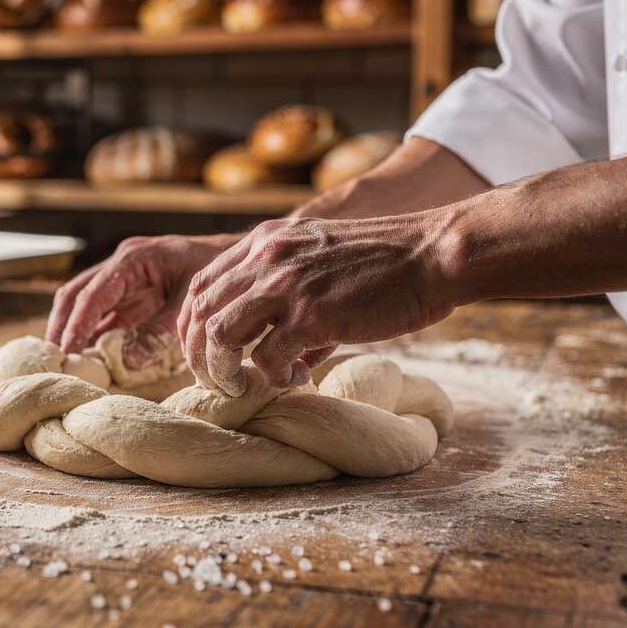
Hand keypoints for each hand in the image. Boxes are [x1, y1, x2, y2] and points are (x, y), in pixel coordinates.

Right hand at [47, 234, 239, 364]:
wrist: (240, 260)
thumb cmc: (217, 271)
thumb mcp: (189, 302)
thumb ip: (160, 330)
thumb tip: (128, 361)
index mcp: (133, 258)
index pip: (93, 293)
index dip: (77, 324)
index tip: (67, 351)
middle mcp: (122, 265)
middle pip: (75, 294)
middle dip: (61, 326)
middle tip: (53, 359)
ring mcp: (124, 279)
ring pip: (83, 303)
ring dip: (72, 330)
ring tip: (64, 362)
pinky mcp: (131, 295)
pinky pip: (103, 315)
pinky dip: (93, 334)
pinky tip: (89, 357)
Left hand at [177, 215, 456, 392]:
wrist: (433, 253)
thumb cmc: (386, 263)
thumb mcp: (319, 257)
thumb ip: (287, 295)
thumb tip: (275, 357)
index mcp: (264, 241)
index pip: (201, 284)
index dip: (193, 324)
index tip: (206, 352)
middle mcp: (266, 258)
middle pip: (199, 312)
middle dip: (199, 355)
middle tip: (218, 381)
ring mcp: (286, 285)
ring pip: (219, 335)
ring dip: (224, 370)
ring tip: (245, 387)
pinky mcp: (312, 315)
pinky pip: (266, 359)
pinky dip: (273, 378)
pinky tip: (298, 379)